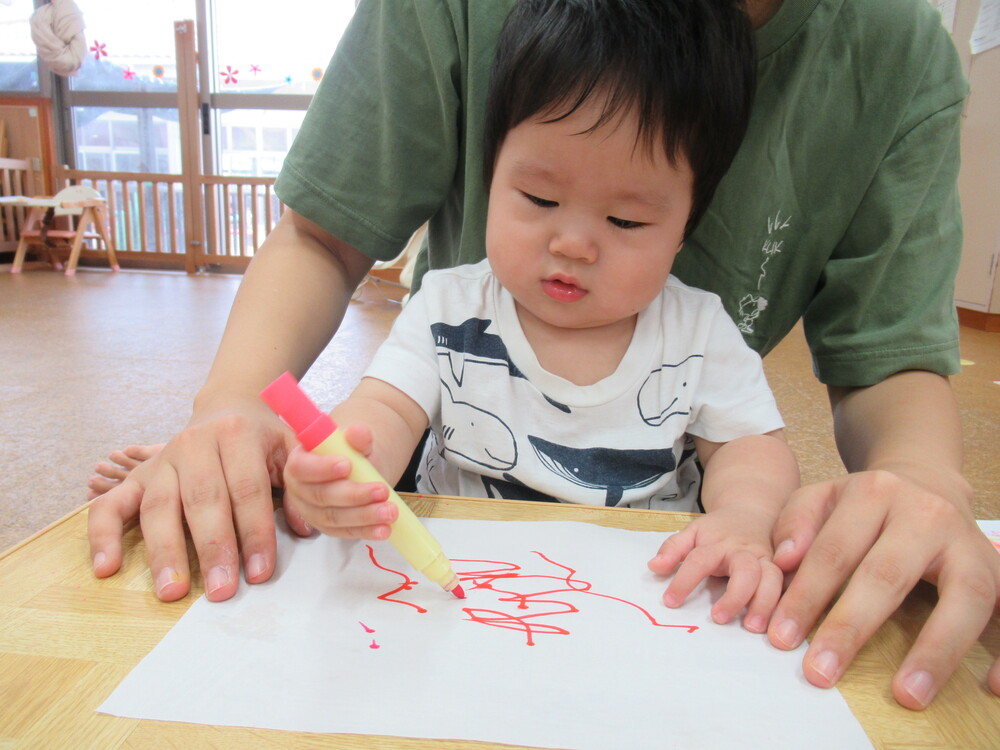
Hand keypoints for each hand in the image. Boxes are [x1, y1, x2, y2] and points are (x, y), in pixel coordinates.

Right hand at [87, 398, 307, 601]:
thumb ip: (301, 483)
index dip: (255, 532)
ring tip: (172, 591)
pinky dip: (102, 536)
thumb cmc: (264, 438)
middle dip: (212, 548)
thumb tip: (305, 529)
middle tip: (221, 591)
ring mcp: (162, 460)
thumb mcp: (292, 448)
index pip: (247, 489)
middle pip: (202, 500)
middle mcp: (194, 444)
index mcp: (237, 434)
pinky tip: (106, 569)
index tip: (260, 573)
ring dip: (164, 552)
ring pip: (158, 506)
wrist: (230, 406)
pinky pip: (110, 504)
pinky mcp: (138, 475)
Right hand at [281, 423, 399, 538]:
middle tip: (381, 490)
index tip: (347, 465)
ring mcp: (312, 511)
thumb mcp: (356, 441)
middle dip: (353, 495)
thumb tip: (359, 433)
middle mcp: (300, 489)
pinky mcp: (328, 527)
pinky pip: (345, 532)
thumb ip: (357, 437)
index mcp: (299, 461)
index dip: (322, 468)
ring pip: (335, 517)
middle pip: (321, 496)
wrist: (356, 466)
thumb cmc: (350, 452)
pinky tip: (384, 529)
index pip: (302, 467)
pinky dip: (366, 531)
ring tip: (390, 511)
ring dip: (364, 516)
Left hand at [648, 505, 783, 631]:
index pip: (700, 560)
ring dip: (764, 604)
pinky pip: (787, 589)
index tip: (670, 602)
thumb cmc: (719, 529)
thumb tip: (654, 567)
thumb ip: (673, 548)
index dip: (684, 581)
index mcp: (718, 543)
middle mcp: (745, 552)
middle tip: (718, 619)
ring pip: (773, 580)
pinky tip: (774, 625)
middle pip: (746, 570)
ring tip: (752, 627)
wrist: (753, 513)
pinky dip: (783, 606)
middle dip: (734, 595)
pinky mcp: (783, 572)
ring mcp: (767, 561)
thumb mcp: (693, 531)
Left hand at [768, 470, 999, 708]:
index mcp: (875, 493)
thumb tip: (784, 560)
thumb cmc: (864, 505)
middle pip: (887, 575)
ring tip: (907, 695)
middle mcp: (927, 515)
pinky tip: (990, 686)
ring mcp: (971, 544)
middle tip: (821, 673)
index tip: (782, 640)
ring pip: (962, 597)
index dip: (806, 596)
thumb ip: (796, 522)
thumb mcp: (822, 497)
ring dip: (936, 649)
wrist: (929, 484)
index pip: (834, 551)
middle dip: (851, 627)